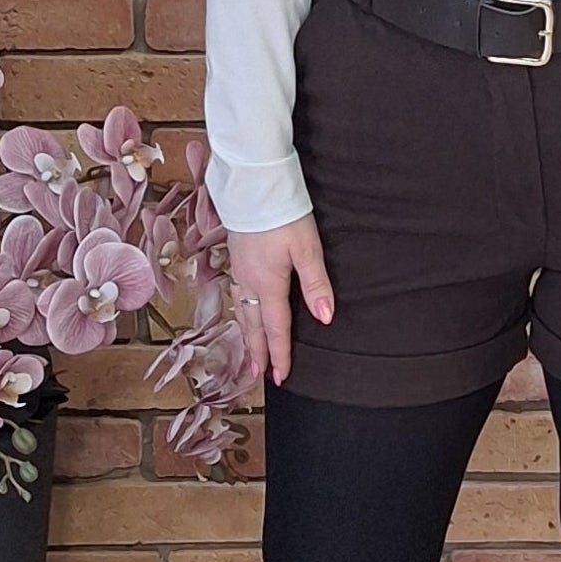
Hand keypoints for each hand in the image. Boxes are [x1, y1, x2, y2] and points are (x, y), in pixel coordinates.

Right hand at [226, 210, 334, 385]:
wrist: (252, 183)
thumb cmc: (283, 213)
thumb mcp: (307, 248)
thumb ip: (316, 285)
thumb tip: (325, 318)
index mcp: (268, 284)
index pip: (275, 328)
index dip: (279, 354)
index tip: (281, 378)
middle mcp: (249, 281)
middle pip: (253, 324)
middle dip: (257, 350)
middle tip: (258, 375)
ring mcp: (239, 268)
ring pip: (242, 310)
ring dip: (246, 333)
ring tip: (249, 350)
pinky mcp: (236, 253)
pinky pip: (237, 293)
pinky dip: (241, 311)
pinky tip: (243, 308)